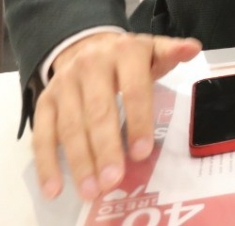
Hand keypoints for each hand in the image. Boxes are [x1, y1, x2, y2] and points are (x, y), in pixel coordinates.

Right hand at [35, 33, 201, 200]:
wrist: (86, 44)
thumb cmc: (128, 57)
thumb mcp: (153, 50)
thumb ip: (172, 53)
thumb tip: (192, 49)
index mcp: (124, 53)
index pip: (134, 90)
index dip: (138, 121)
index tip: (142, 153)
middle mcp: (90, 66)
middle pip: (98, 112)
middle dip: (106, 149)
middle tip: (113, 181)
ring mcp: (64, 84)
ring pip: (70, 127)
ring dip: (79, 162)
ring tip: (91, 190)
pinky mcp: (44, 101)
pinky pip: (42, 134)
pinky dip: (47, 164)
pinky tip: (55, 188)